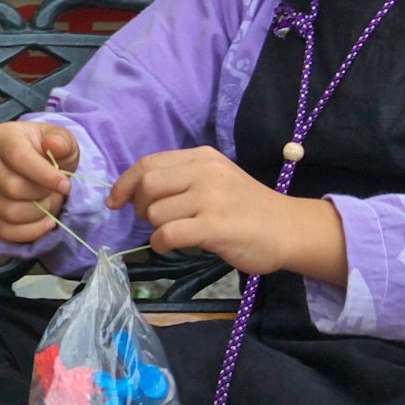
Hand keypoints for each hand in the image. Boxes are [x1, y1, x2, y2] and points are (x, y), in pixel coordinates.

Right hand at [0, 121, 79, 244]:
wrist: (34, 165)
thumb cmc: (47, 151)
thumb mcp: (61, 140)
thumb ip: (62, 140)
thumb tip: (55, 145)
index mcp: (2, 137)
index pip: (19, 158)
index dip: (44, 175)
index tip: (66, 186)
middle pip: (13, 189)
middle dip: (43, 196)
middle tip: (56, 193)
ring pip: (9, 213)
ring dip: (38, 214)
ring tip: (49, 204)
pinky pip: (4, 231)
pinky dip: (29, 232)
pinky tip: (44, 223)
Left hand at [108, 146, 345, 280]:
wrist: (289, 229)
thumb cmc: (248, 207)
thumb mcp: (217, 179)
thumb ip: (182, 178)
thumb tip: (137, 192)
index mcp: (203, 157)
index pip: (148, 163)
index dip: (125, 183)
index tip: (115, 201)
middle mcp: (206, 172)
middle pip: (147, 183)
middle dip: (140, 206)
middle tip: (153, 220)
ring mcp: (211, 198)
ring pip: (156, 212)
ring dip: (154, 228)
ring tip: (173, 234)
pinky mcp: (215, 226)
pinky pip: (169, 234)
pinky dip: (161, 243)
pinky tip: (172, 246)